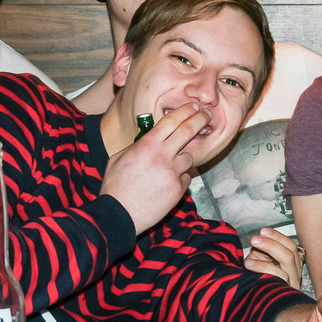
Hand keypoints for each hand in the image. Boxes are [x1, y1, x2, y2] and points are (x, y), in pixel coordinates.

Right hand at [100, 103, 211, 233]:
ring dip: (182, 159)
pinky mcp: (178, 189)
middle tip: (207, 114)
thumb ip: (136, 146)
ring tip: (168, 168)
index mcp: (146, 146)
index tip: (194, 106)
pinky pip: (186, 178)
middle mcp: (162, 156)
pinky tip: (166, 184)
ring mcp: (172, 173)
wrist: (118, 215)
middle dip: (200, 119)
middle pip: (188, 131)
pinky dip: (179, 179)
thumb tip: (148, 139)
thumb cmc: (115, 187)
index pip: (171, 121)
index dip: (185, 111)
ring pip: (188, 158)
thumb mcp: (118, 159)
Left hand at [244, 227, 304, 289]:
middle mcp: (296, 274)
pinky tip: (249, 264)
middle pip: (291, 251)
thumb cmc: (259, 285)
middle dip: (273, 241)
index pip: (291, 247)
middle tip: (255, 238)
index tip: (262, 231)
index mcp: (293, 266)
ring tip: (253, 244)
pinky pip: (279, 275)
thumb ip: (263, 253)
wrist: (259, 312)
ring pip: (288, 260)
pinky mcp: (286, 292)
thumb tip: (257, 241)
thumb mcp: (263, 265)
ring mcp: (292, 283)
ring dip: (269, 249)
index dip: (278, 237)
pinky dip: (263, 266)